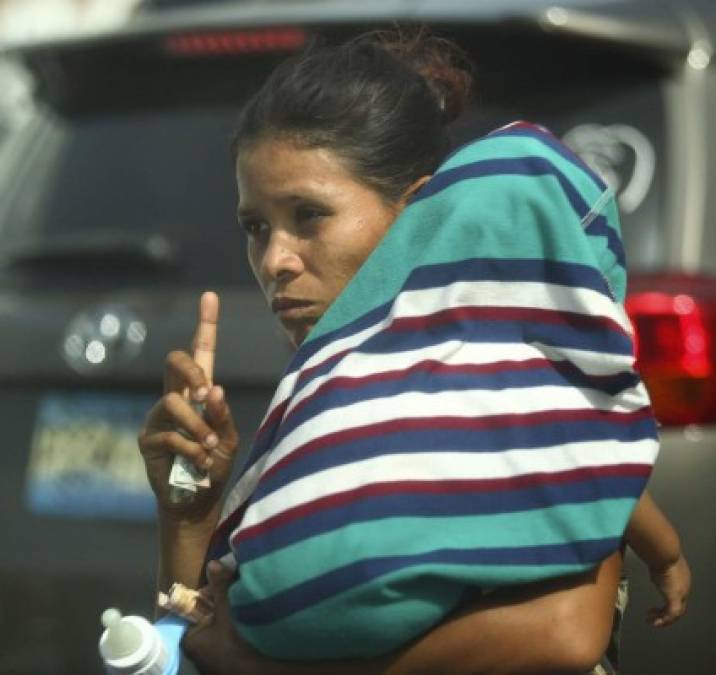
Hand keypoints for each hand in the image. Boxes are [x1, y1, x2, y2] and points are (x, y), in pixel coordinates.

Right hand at [138, 291, 239, 520]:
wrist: (198, 501)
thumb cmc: (216, 465)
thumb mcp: (229, 439)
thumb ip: (222, 414)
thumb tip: (213, 388)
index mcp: (199, 393)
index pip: (202, 352)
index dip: (205, 324)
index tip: (209, 296)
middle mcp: (176, 397)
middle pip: (175, 360)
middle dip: (192, 370)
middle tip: (206, 391)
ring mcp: (158, 416)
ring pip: (173, 401)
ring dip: (197, 425)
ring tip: (209, 447)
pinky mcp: (147, 438)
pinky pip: (168, 433)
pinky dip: (189, 448)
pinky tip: (199, 461)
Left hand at [182, 561, 266, 674]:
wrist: (253, 674)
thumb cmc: (233, 646)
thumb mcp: (225, 614)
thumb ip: (219, 589)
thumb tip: (212, 563)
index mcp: (189, 636)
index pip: (195, 607)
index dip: (209, 593)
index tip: (224, 584)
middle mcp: (196, 646)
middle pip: (208, 615)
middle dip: (221, 602)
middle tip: (237, 590)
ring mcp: (210, 654)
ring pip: (219, 624)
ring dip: (230, 613)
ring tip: (243, 599)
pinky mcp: (224, 657)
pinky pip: (226, 635)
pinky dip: (234, 625)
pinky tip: (246, 617)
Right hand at [648, 552, 690, 626]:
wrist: (664, 552)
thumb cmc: (659, 552)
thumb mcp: (658, 560)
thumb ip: (655, 564)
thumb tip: (647, 561)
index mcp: (682, 578)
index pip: (678, 595)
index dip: (668, 601)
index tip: (657, 603)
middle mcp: (684, 587)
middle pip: (679, 606)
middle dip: (665, 613)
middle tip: (653, 616)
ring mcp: (681, 592)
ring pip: (676, 613)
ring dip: (663, 618)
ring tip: (652, 621)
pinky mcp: (674, 596)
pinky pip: (671, 613)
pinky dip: (663, 619)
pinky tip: (655, 621)